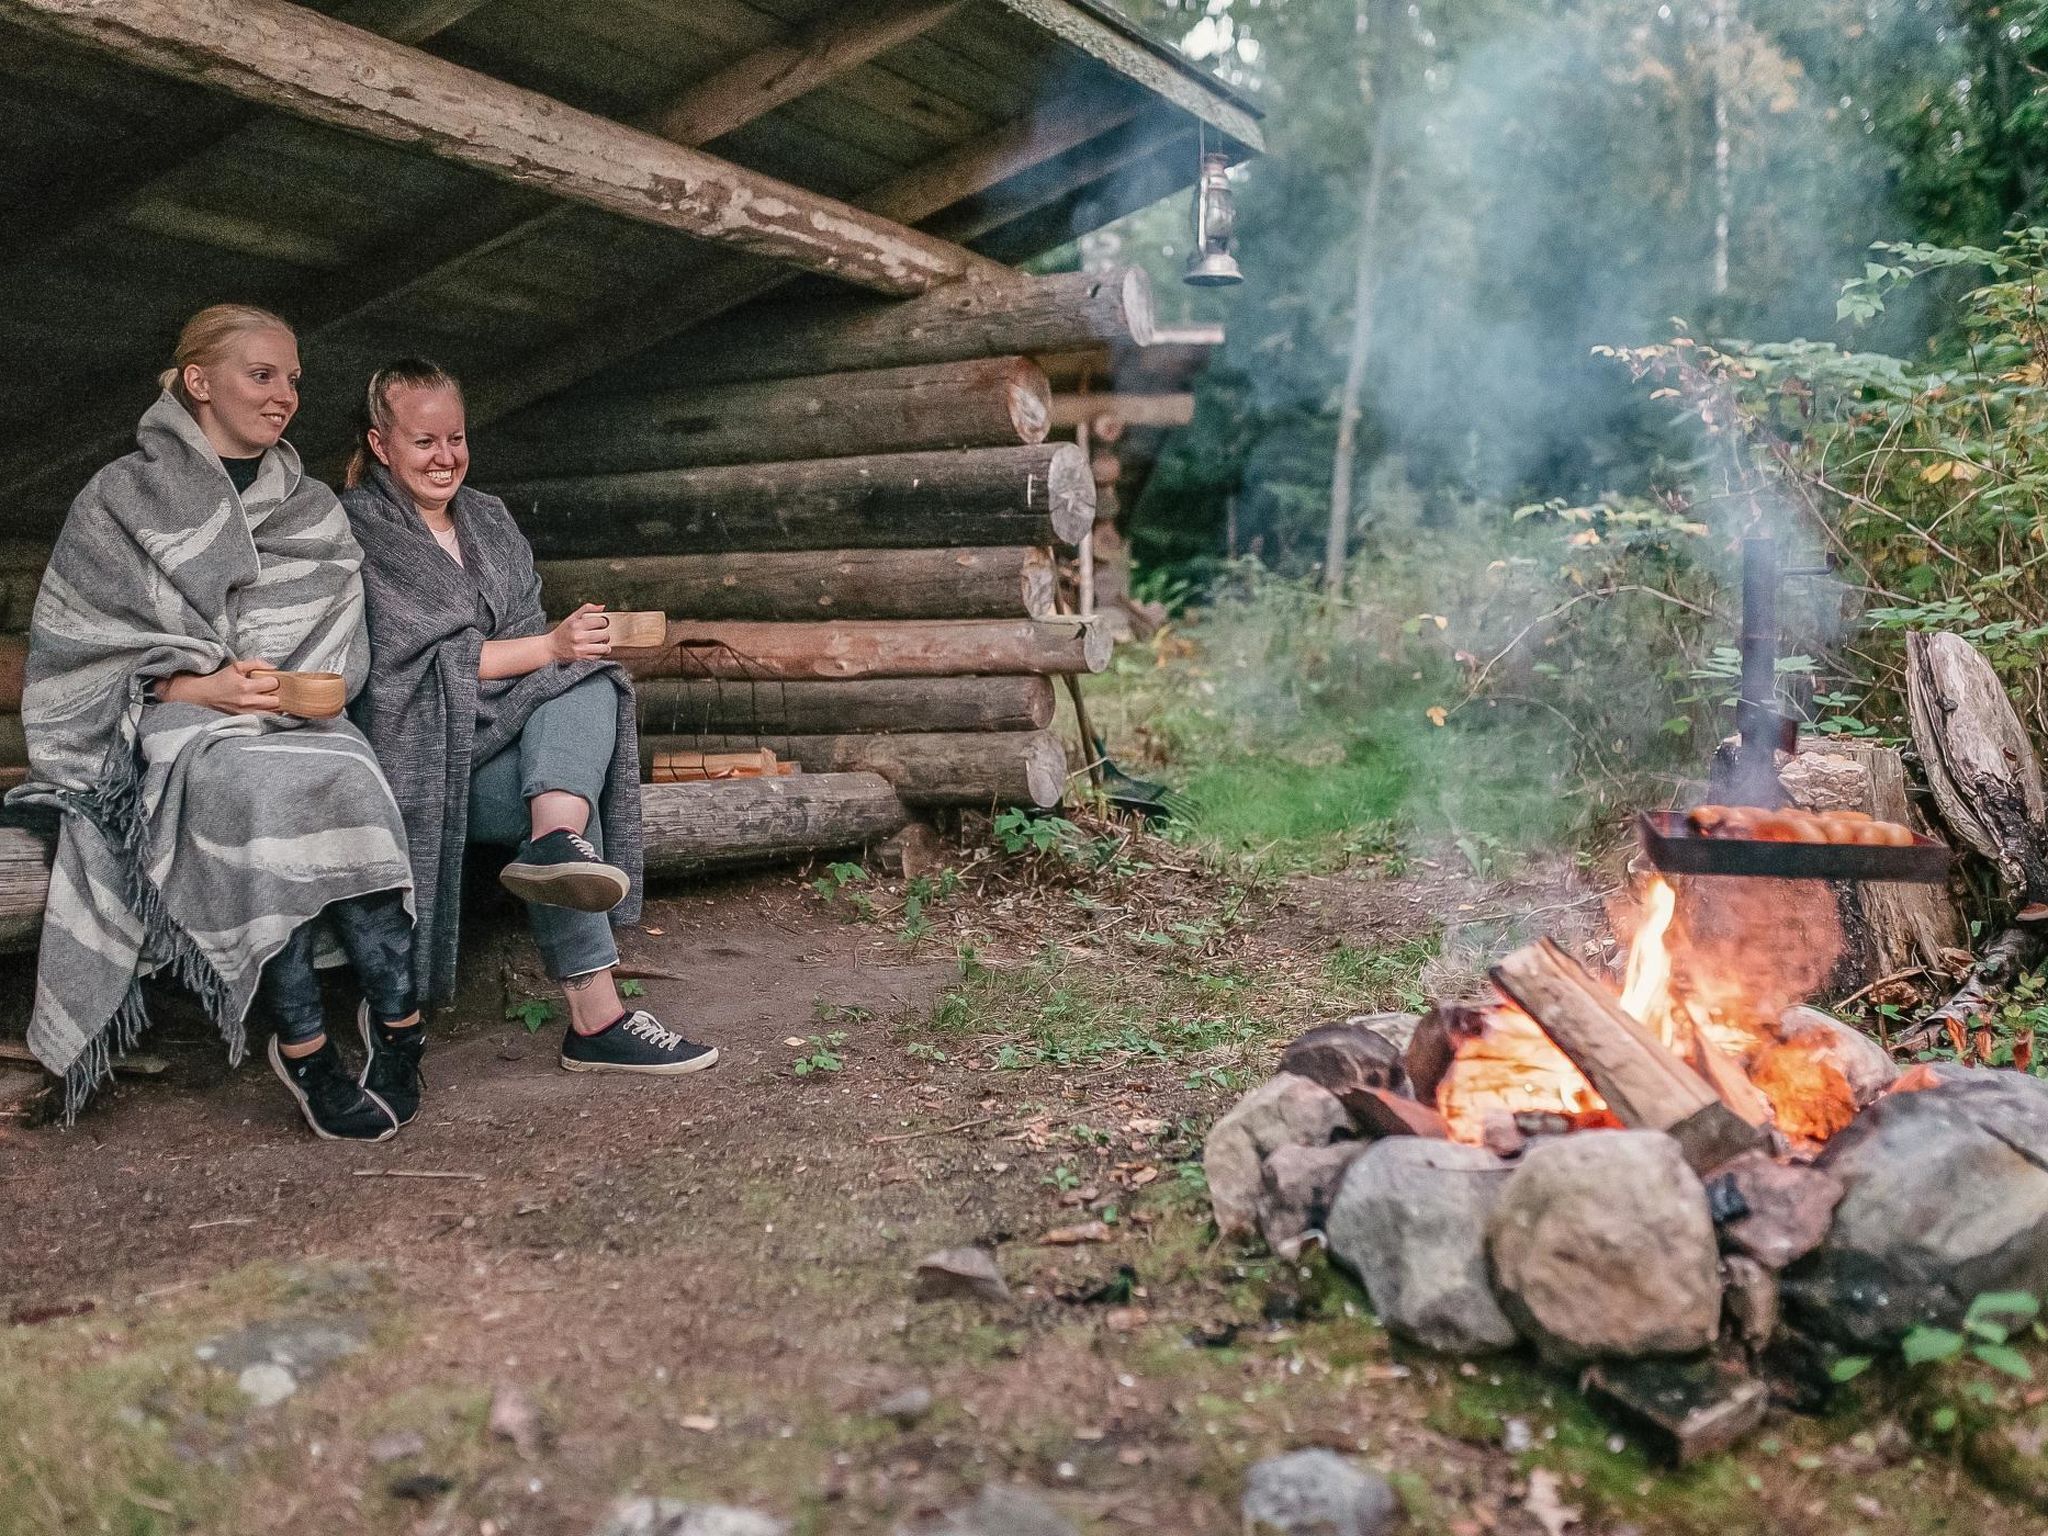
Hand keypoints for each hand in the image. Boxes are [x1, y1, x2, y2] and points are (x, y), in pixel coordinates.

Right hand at [157, 659, 282, 715]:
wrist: (204, 694)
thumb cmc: (221, 679)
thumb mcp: (236, 666)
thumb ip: (256, 663)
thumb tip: (273, 667)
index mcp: (245, 686)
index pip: (273, 684)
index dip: (275, 680)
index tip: (271, 679)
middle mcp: (247, 701)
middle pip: (277, 701)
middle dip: (278, 694)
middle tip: (272, 691)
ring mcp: (247, 713)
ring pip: (273, 713)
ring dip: (275, 705)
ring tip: (270, 699)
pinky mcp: (245, 719)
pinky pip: (265, 719)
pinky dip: (269, 713)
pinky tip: (266, 707)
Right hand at [549, 603, 610, 662]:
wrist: (551, 647)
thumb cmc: (563, 632)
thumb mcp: (572, 617)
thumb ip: (587, 609)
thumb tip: (602, 607)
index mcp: (577, 624)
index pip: (601, 621)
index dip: (604, 622)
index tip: (601, 624)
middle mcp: (579, 637)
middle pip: (604, 635)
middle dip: (605, 634)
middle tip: (601, 633)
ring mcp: (581, 648)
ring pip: (604, 648)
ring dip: (605, 645)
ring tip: (601, 643)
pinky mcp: (582, 658)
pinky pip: (599, 656)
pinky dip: (599, 653)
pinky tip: (595, 649)